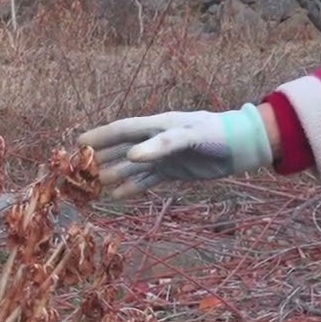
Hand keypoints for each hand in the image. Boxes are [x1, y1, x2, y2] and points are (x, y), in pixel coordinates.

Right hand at [77, 103, 277, 198]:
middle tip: (81, 170)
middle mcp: (155, 141)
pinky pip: (146, 180)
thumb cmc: (217, 134)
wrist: (242, 147)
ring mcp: (162, 157)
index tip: (79, 143)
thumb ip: (162, 145)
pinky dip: (132, 187)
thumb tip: (132, 156)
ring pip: (131, 166)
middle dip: (101, 157)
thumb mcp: (191, 136)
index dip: (100, 136)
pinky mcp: (171, 172)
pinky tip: (117, 195)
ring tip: (96, 186)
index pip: (122, 130)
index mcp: (157, 126)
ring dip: (114, 174)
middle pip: (121, 149)